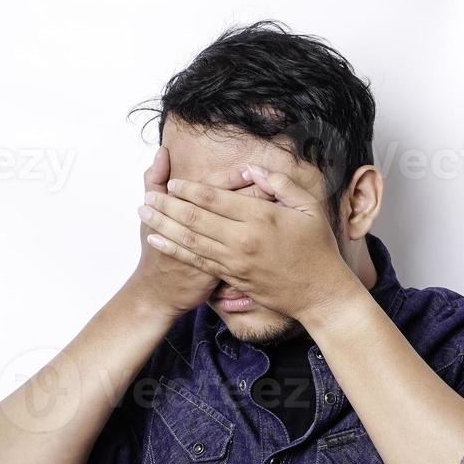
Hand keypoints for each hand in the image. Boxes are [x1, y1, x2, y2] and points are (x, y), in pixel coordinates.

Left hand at [138, 164, 360, 321]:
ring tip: (144, 212)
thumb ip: (281, 184)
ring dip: (164, 225)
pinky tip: (159, 240)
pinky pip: (198, 261)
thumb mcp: (309, 208)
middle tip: (148, 195)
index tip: (173, 182)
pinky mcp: (233, 278)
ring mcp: (236, 261)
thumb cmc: (317, 248)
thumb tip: (251, 169)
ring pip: (191, 240)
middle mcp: (244, 240)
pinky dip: (175, 249)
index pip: (217, 198)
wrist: (320, 293)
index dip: (191, 189)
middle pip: (196, 218)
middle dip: (168, 205)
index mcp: (262, 217)